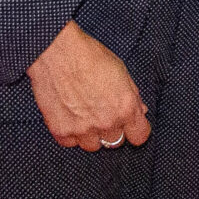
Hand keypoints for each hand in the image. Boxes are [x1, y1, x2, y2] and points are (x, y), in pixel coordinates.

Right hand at [28, 21, 148, 151]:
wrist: (58, 52)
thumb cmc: (90, 57)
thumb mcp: (121, 72)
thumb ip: (132, 96)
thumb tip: (140, 111)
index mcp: (125, 108)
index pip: (140, 136)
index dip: (136, 130)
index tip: (130, 125)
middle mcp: (106, 122)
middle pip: (116, 142)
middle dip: (112, 129)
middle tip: (103, 113)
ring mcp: (83, 129)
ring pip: (93, 146)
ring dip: (91, 134)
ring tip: (85, 115)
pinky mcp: (61, 131)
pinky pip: (70, 142)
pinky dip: (71, 133)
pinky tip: (70, 116)